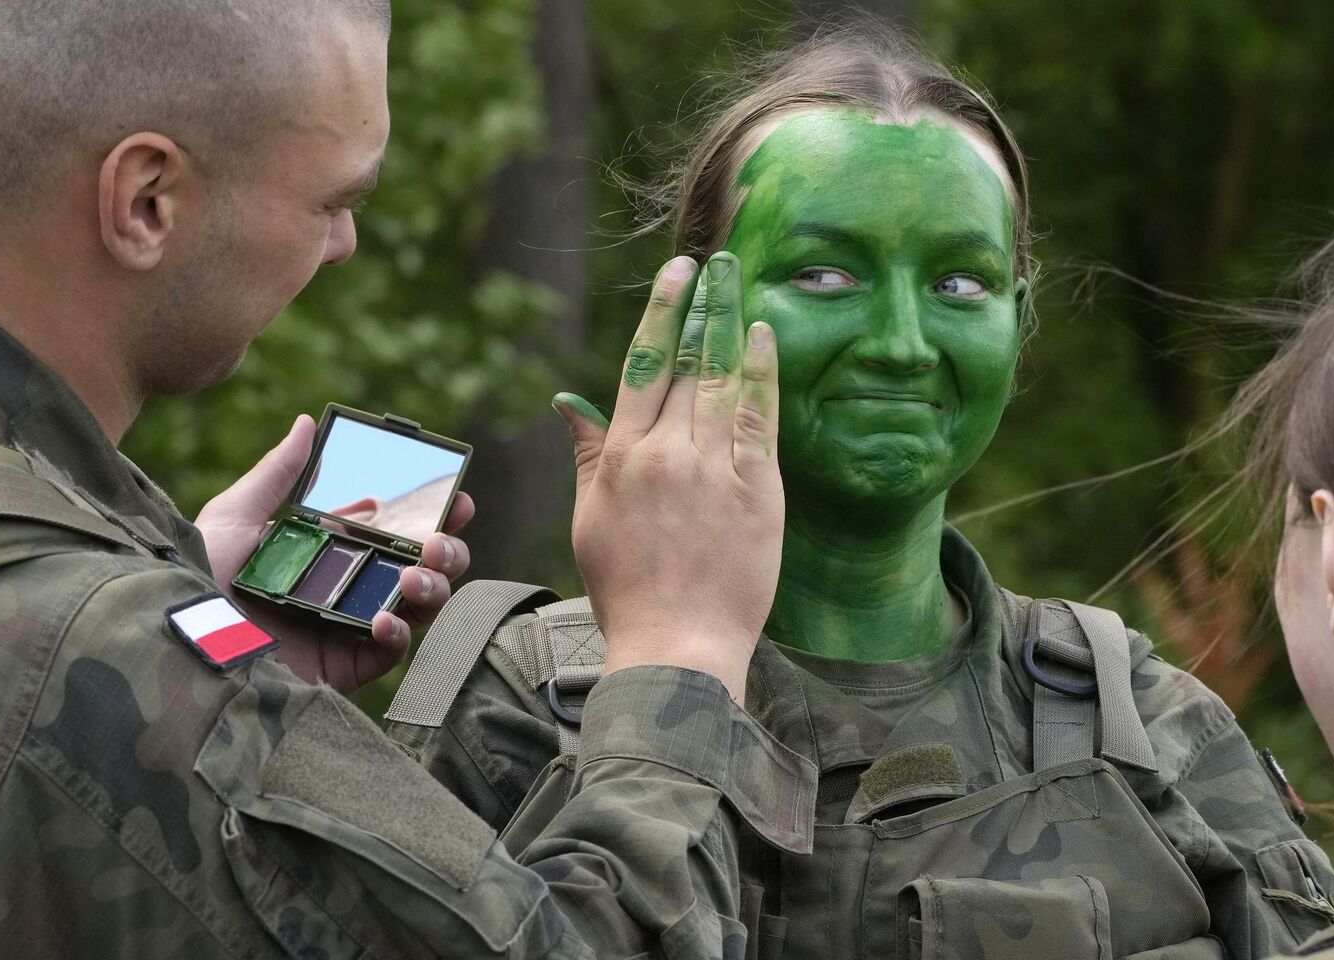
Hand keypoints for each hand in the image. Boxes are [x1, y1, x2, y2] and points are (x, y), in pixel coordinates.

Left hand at [196, 414, 474, 691]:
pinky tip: (385, 618)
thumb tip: (307, 422)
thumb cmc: (199, 576)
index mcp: (332, 551)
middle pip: (423, 568)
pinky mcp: (343, 670)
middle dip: (447, 552)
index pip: (397, 530)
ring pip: (420, 609)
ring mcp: (350, 629)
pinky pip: (391, 653)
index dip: (433, 514)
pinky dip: (399, 633)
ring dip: (432, 587)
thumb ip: (278, 474)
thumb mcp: (234, 517)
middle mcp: (349, 589)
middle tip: (441, 540)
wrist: (179, 641)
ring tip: (415, 575)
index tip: (456, 498)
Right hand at [551, 252, 782, 697]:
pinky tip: (765, 336)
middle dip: (700, 306)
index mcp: (621, 459)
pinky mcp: (758, 490)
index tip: (674, 276)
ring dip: (730, 324)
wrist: (678, 647)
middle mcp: (666, 454)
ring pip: (723, 378)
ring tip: (737, 283)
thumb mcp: (592, 521)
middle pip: (686, 363)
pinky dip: (762, 370)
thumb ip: (587, 455)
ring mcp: (714, 469)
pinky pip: (759, 415)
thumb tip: (568, 404)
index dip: (661, 315)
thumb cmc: (628, 593)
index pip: (642, 367)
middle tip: (713, 262)